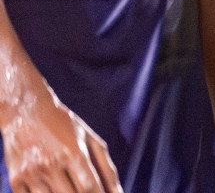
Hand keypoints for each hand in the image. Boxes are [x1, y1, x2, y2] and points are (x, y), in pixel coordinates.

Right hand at [1, 88, 120, 192]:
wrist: (26, 111)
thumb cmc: (63, 125)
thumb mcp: (89, 138)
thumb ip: (105, 166)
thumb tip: (117, 192)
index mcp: (73, 152)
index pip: (89, 186)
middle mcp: (51, 164)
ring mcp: (31, 173)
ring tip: (69, 188)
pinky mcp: (16, 180)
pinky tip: (52, 189)